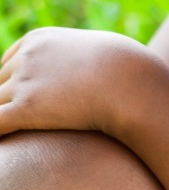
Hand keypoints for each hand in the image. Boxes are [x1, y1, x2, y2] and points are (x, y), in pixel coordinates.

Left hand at [0, 27, 156, 137]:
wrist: (135, 84)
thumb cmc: (128, 74)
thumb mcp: (101, 57)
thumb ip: (85, 63)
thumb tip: (92, 78)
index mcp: (39, 41)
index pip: (9, 65)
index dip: (16, 86)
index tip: (27, 102)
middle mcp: (26, 57)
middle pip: (1, 86)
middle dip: (12, 103)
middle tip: (32, 120)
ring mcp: (24, 82)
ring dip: (7, 120)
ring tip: (14, 136)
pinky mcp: (26, 108)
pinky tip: (6, 149)